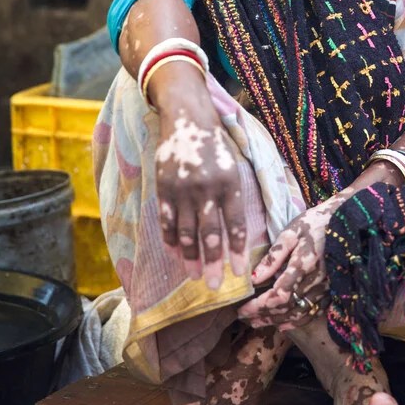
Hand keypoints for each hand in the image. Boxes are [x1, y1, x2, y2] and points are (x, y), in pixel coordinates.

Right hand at [152, 62, 246, 288]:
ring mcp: (183, 189)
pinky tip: (175, 255)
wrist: (187, 118)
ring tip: (195, 276)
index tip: (238, 273)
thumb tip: (240, 231)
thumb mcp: (235, 165)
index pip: (235, 225)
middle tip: (213, 287)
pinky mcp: (164, 188)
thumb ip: (234, 195)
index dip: (236, 251)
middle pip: (210, 234)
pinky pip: (166, 221)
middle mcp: (207, 189)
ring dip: (190, 257)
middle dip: (212, 263)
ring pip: (186, 232)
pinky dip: (170, 240)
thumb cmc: (216, 144)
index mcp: (230, 183)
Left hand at [236, 157, 404, 329]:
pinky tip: (282, 326)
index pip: (279, 294)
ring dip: (276, 321)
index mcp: (304, 263)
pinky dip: (296, 322)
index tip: (242, 308)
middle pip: (286, 307)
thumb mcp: (292, 232)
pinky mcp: (331, 291)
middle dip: (263, 314)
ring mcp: (325, 288)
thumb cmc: (315, 223)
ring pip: (298, 313)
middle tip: (243, 317)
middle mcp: (316, 280)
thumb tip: (253, 278)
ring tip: (257, 322)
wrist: (346, 221)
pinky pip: (312, 312)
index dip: (259, 305)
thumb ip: (273, 256)